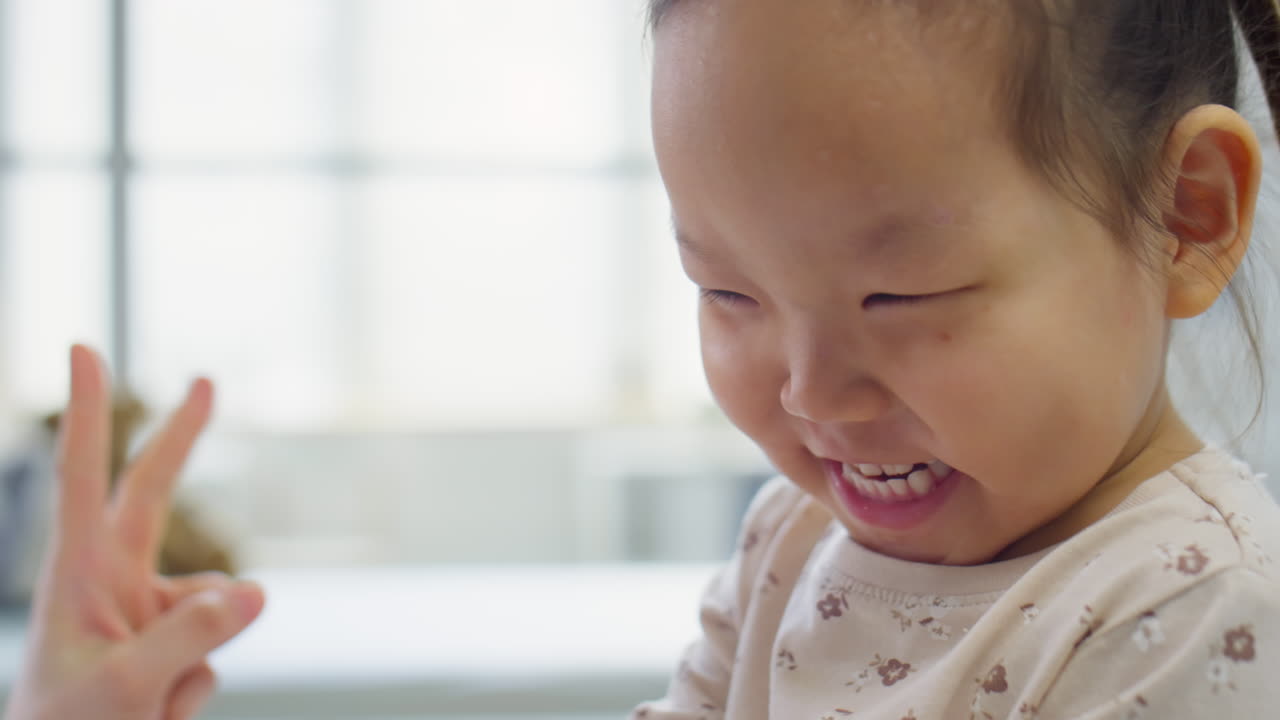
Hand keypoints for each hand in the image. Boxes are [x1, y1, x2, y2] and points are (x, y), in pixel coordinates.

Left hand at [3, 346, 264, 719]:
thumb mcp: (126, 688)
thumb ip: (190, 634)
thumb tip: (254, 589)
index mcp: (77, 575)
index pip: (83, 479)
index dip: (89, 414)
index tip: (82, 349)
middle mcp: (111, 582)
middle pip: (152, 494)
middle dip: (182, 438)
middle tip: (205, 379)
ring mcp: (144, 613)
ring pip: (209, 611)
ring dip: (188, 663)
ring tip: (141, 709)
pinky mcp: (173, 644)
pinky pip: (214, 654)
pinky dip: (191, 688)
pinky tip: (155, 714)